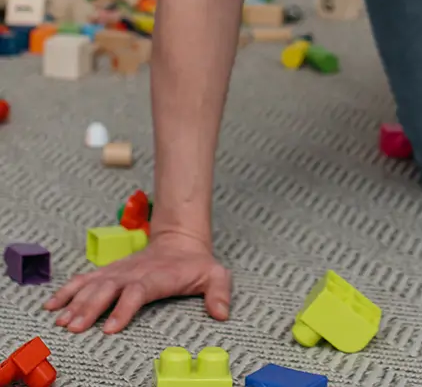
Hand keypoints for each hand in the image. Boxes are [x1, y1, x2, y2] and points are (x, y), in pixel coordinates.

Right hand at [43, 231, 230, 333]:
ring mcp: (119, 272)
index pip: (137, 292)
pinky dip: (67, 291)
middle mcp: (133, 273)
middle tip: (74, 328)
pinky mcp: (109, 273)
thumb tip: (223, 313)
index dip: (123, 308)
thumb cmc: (195, 263)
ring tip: (60, 320)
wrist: (180, 239)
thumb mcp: (215, 274)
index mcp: (156, 277)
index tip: (109, 328)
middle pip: (108, 289)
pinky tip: (52, 304)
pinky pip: (84, 280)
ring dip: (75, 302)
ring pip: (93, 285)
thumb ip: (219, 292)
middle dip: (90, 308)